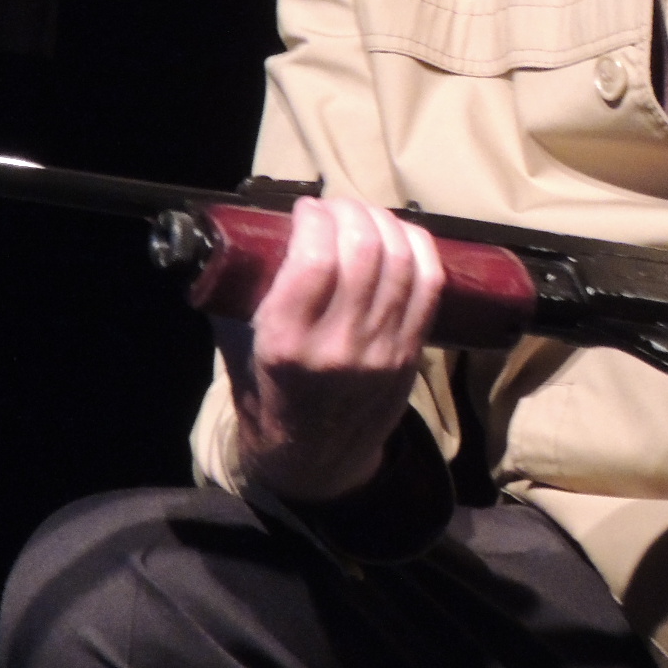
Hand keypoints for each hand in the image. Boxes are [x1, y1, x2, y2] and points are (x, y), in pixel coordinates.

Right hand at [217, 195, 444, 501]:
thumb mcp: (237, 350)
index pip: (315, 261)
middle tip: (335, 207)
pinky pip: (430, 285)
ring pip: (400, 263)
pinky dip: (420, 247)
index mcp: (286, 345)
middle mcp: (338, 347)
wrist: (314, 460)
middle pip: (363, 254)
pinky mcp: (411, 354)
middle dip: (350, 213)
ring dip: (384, 222)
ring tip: (364, 214)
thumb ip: (237, 298)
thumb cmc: (268, 397)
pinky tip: (400, 232)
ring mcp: (382, 351)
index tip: (306, 209)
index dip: (316, 219)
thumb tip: (239, 237)